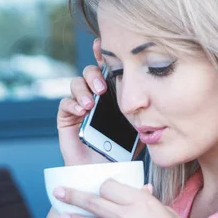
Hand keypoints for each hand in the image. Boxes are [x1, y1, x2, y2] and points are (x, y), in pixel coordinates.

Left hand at [53, 179, 210, 217]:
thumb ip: (146, 201)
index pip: (109, 186)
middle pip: (93, 202)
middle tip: (58, 192)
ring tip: (63, 214)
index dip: (104, 186)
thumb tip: (138, 190)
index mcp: (142, 203)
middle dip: (73, 196)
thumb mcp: (166, 211)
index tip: (102, 188)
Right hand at [57, 38, 143, 165]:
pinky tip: (81, 110)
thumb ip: (142, 111)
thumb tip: (152, 94)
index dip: (104, 55)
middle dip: (94, 74)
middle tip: (101, 87)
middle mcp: (95, 95)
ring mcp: (79, 105)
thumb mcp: (137, 127)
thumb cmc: (122, 150)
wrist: (105, 171)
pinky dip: (73, 103)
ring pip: (76, 84)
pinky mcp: (67, 118)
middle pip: (90, 72)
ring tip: (91, 104)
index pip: (107, 69)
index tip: (103, 46)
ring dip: (83, 90)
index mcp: (112, 94)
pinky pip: (65, 103)